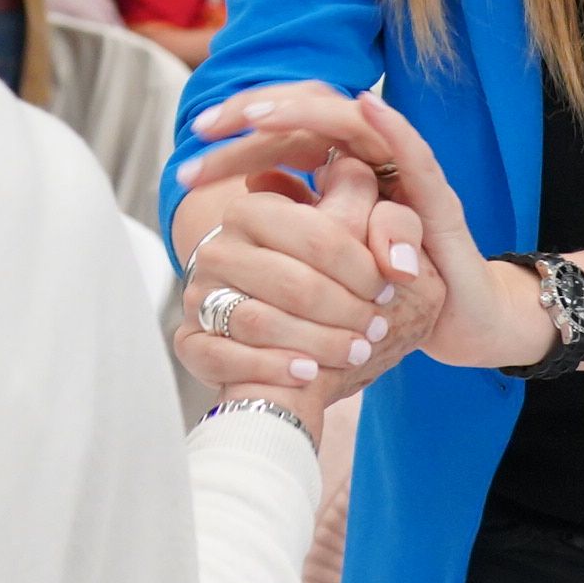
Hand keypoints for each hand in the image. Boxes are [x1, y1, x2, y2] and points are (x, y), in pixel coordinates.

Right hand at [169, 145, 407, 404]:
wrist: (291, 325)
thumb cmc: (332, 275)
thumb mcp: (366, 239)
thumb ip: (392, 223)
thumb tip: (393, 242)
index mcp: (254, 209)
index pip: (316, 234)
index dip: (360, 268)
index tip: (388, 289)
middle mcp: (218, 248)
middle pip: (290, 283)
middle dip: (344, 310)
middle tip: (377, 328)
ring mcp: (198, 296)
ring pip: (256, 321)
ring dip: (315, 342)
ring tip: (355, 352)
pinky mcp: (190, 340)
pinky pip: (221, 357)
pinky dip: (269, 367)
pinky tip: (308, 373)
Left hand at [182, 82, 558, 372]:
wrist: (455, 321)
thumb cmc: (387, 285)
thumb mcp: (331, 255)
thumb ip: (303, 218)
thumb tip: (254, 184)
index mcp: (343, 168)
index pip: (287, 130)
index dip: (242, 129)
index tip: (197, 134)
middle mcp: (373, 161)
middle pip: (311, 114)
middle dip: (258, 113)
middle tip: (206, 125)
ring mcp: (406, 176)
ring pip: (354, 123)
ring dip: (307, 114)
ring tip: (261, 114)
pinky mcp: (439, 201)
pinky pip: (417, 156)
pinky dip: (394, 128)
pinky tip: (368, 106)